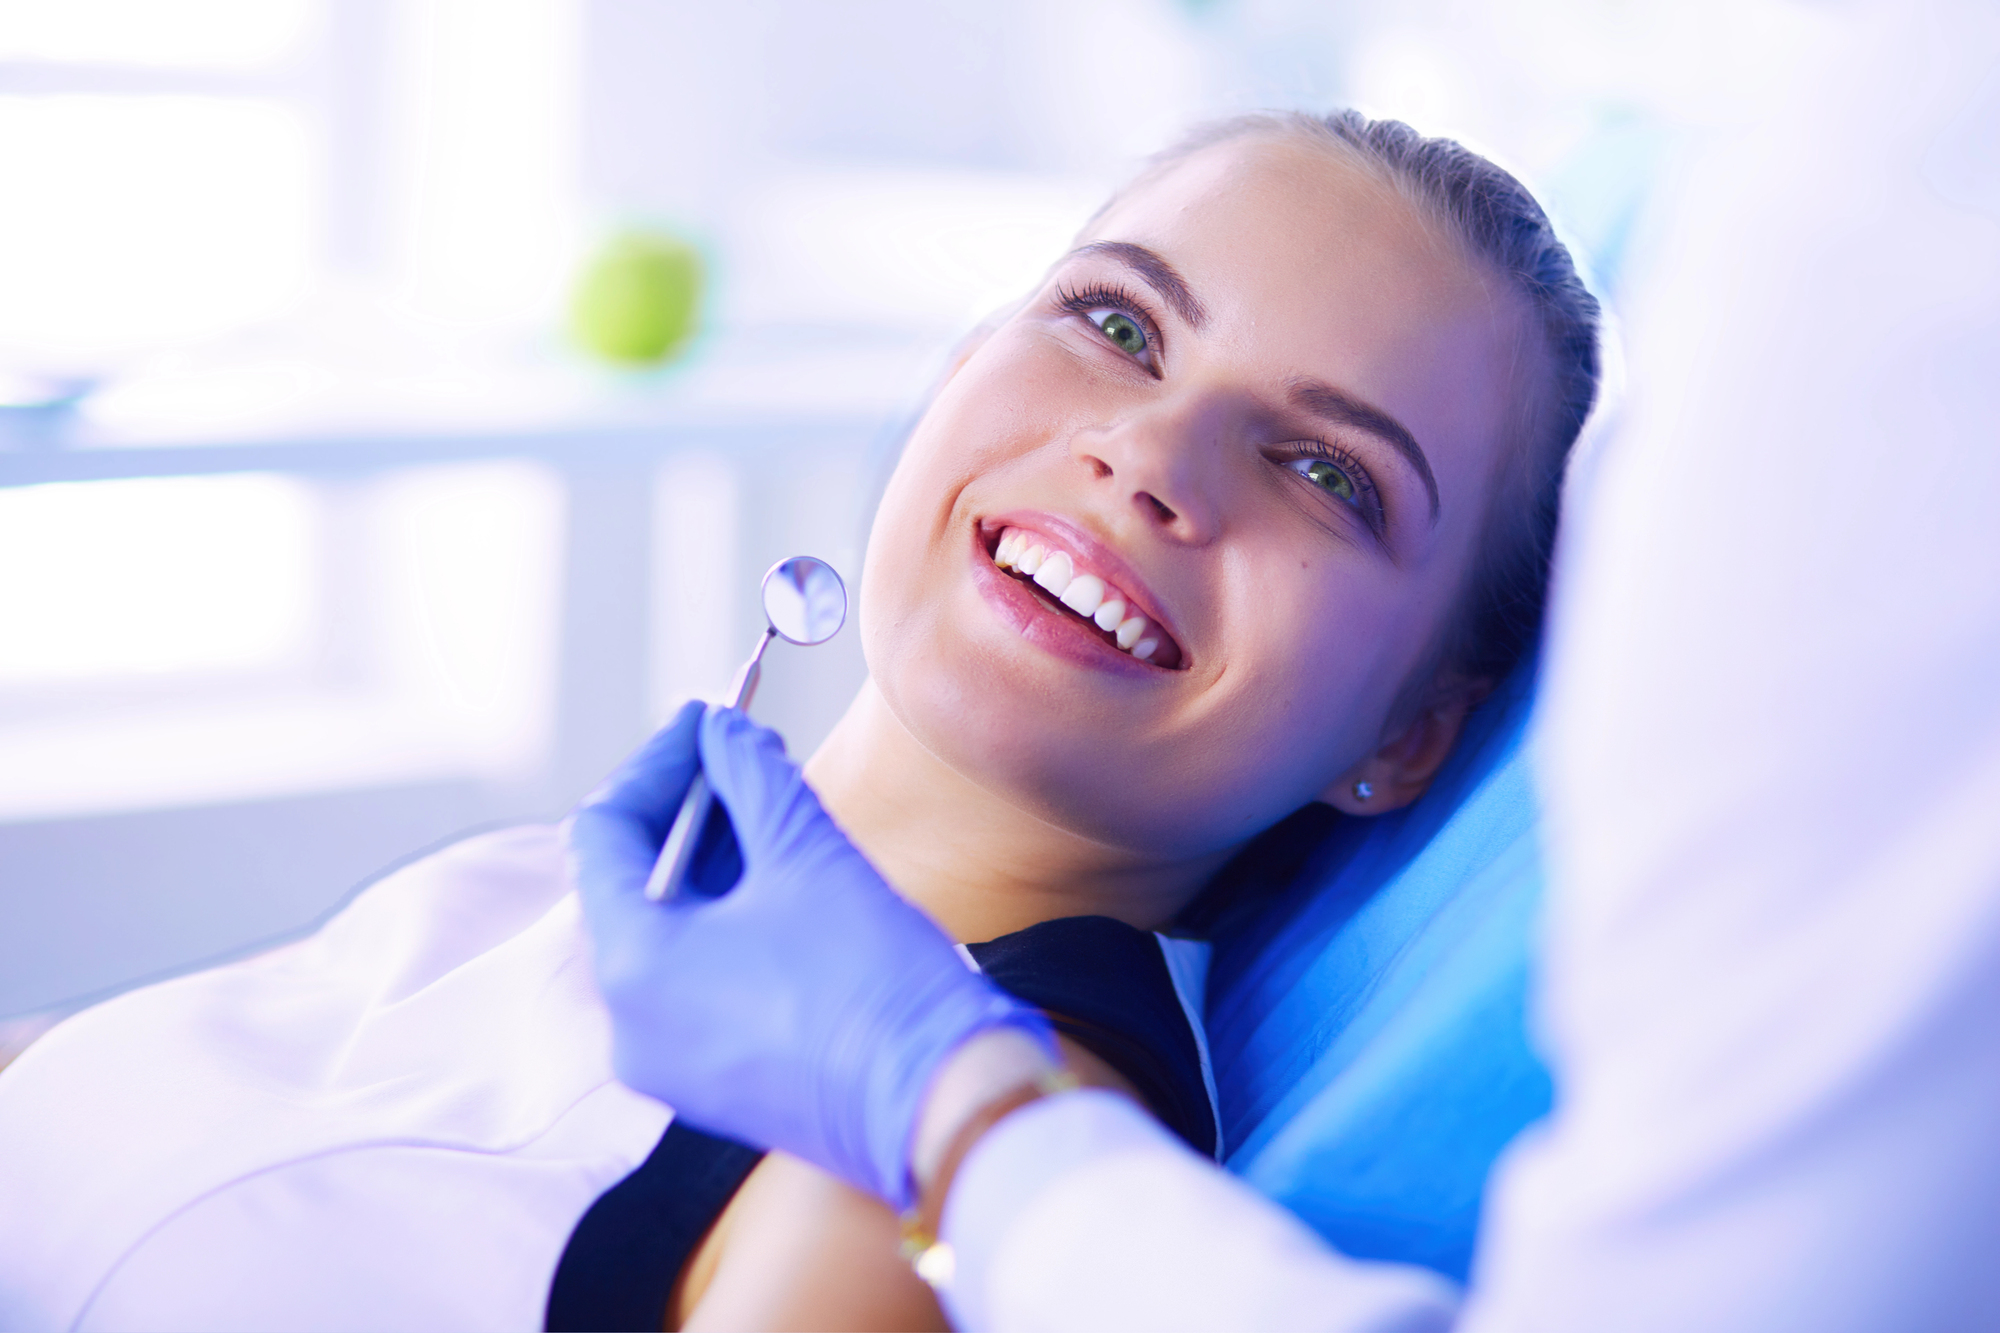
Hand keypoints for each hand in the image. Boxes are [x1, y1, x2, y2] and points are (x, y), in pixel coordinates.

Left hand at [568, 703, 1051, 1207]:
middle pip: (631, 885)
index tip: (707, 719)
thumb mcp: (807, 854)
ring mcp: (669, 1062)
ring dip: (712, 863)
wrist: (938, 1102)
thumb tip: (722, 730)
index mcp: (632, 965)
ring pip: (667, 935)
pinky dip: (726, 922)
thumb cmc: (872, 981)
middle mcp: (629, 1024)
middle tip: (743, 751)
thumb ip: (751, 776)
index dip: (657, 763)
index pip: (606, 833)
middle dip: (687, 809)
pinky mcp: (713, 1083)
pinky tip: (780, 879)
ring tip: (772, 806)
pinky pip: (695, 983)